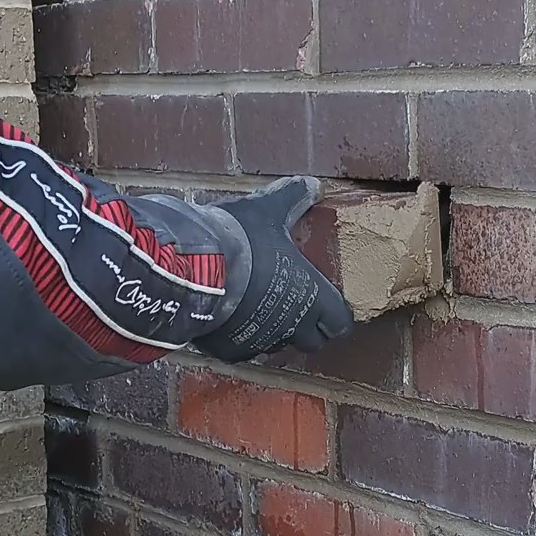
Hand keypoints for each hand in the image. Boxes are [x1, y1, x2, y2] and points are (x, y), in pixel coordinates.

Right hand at [195, 176, 354, 361]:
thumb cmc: (242, 241)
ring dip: (272, 331)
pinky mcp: (232, 350)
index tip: (327, 306)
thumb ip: (292, 198)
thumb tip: (313, 184)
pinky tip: (228, 317)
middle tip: (292, 305)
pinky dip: (238, 337)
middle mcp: (293, 327)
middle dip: (305, 327)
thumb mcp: (269, 211)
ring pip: (276, 346)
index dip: (335, 316)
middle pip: (311, 342)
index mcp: (313, 298)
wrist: (194, 270)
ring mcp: (262, 343)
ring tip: (257, 307)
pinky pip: (242, 350)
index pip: (341, 324)